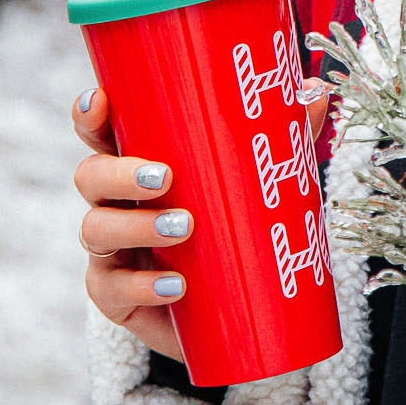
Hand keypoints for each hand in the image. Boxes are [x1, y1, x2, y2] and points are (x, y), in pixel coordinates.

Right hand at [73, 81, 333, 362]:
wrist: (231, 310)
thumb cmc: (236, 225)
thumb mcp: (261, 181)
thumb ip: (285, 138)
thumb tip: (315, 94)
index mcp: (139, 162)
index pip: (101, 133)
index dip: (90, 115)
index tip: (101, 102)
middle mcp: (115, 202)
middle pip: (90, 176)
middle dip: (120, 173)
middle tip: (165, 177)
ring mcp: (111, 251)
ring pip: (95, 230)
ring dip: (136, 226)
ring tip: (184, 228)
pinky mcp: (116, 296)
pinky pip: (111, 289)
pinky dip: (142, 286)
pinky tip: (175, 286)